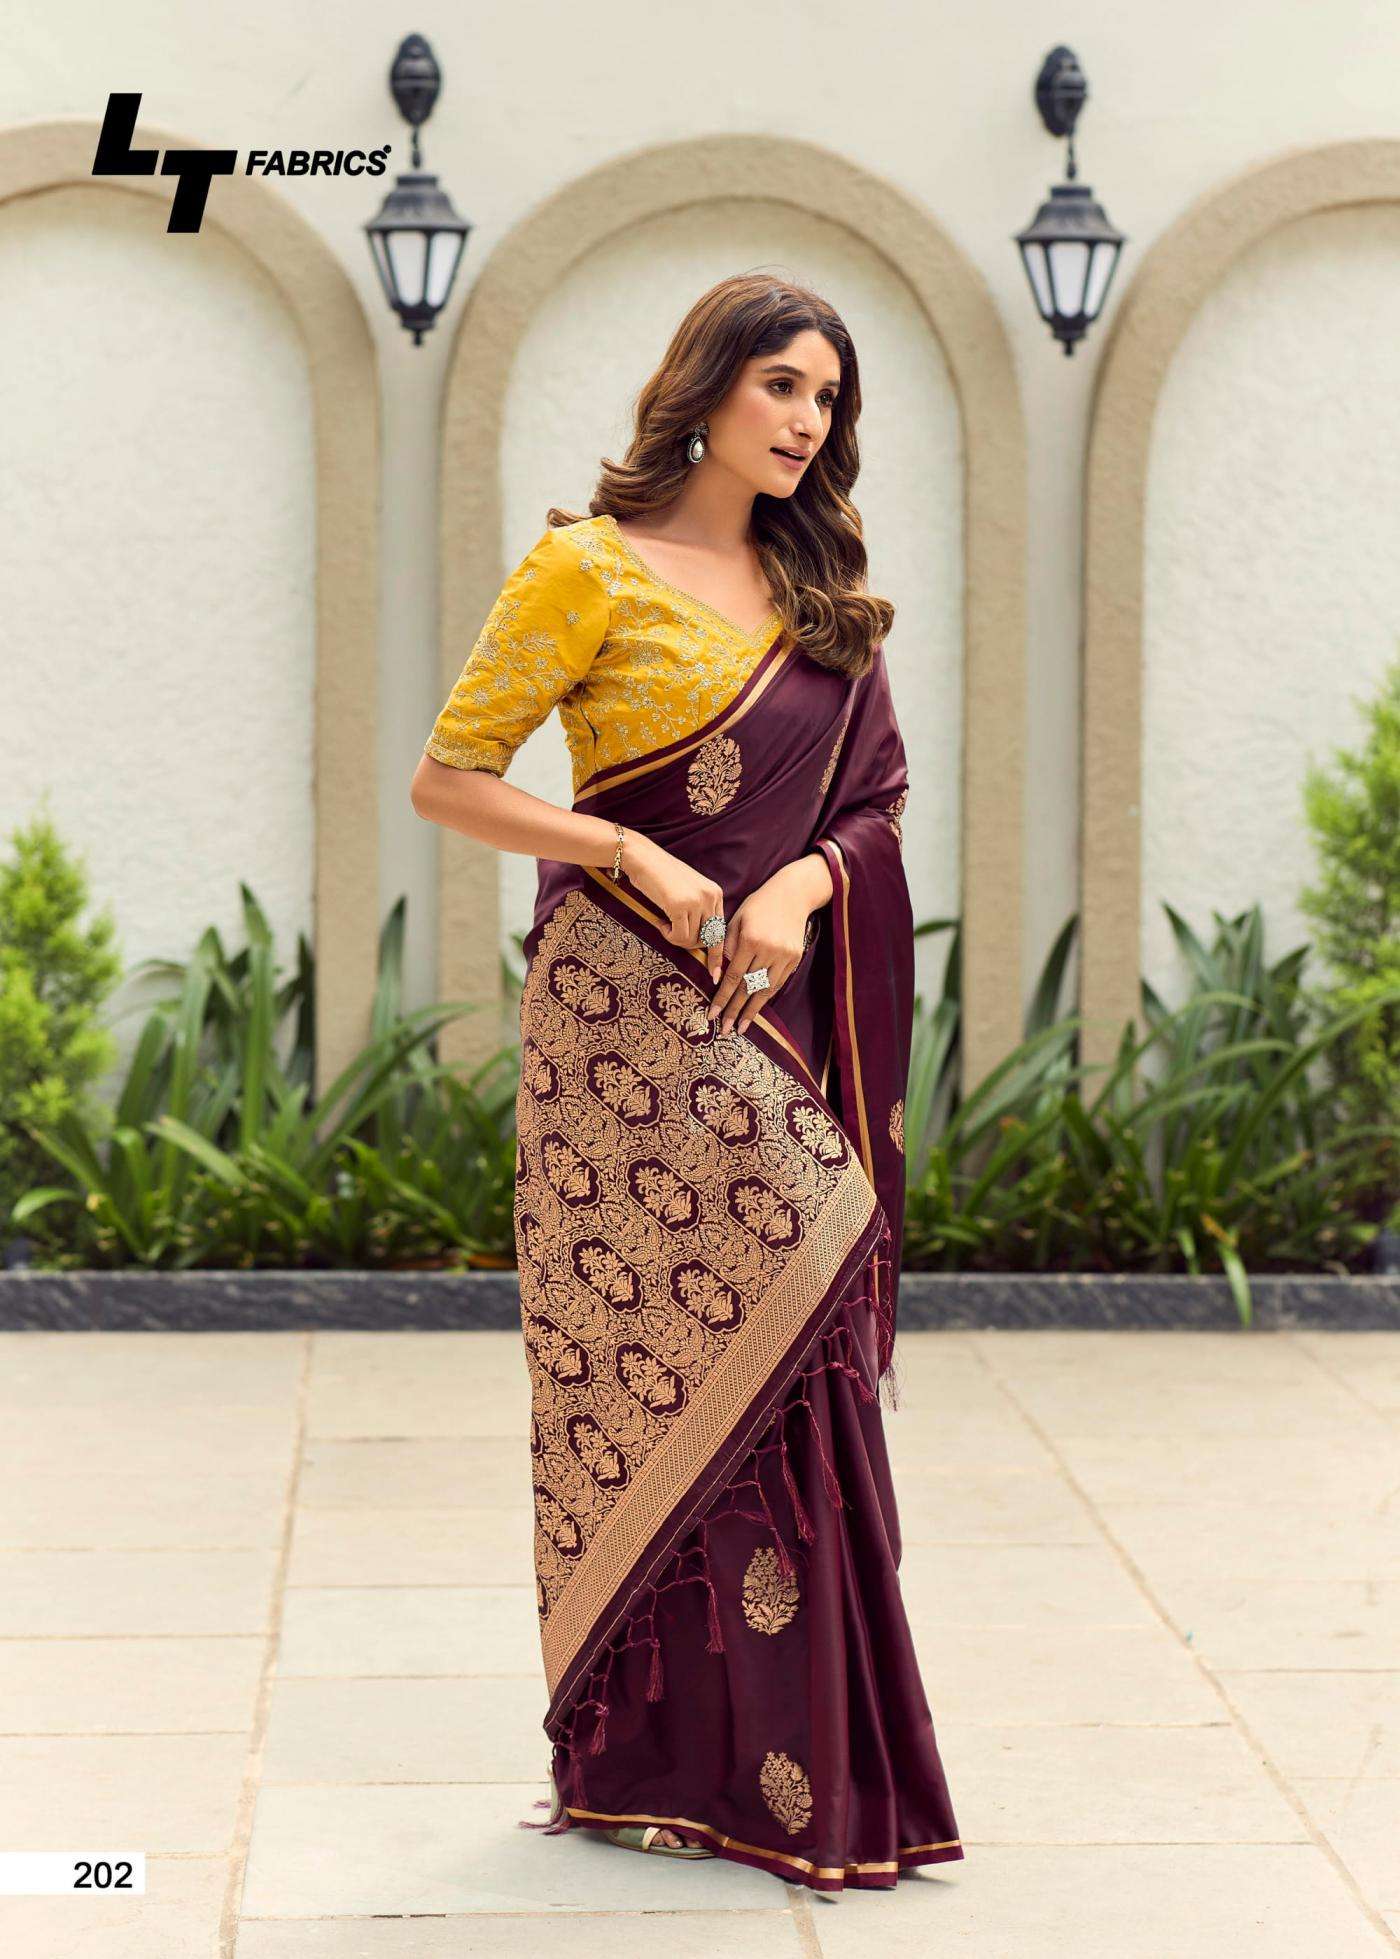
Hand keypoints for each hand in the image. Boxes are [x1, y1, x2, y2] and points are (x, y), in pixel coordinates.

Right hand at [618, 831, 728, 978]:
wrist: (642, 858)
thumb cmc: (661, 876)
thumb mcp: (687, 891)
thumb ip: (698, 911)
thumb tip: (700, 942)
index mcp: (716, 893)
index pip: (721, 931)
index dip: (717, 954)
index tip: (714, 973)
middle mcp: (711, 896)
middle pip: (708, 939)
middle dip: (691, 946)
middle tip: (672, 936)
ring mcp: (697, 901)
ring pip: (692, 940)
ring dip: (676, 938)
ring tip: (664, 923)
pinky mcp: (680, 905)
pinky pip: (678, 936)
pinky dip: (667, 935)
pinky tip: (660, 921)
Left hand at [707, 866, 812, 1034]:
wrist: (792, 894)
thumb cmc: (758, 905)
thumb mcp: (736, 920)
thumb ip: (726, 947)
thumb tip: (719, 975)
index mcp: (751, 941)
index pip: (734, 977)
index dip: (722, 998)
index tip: (712, 1014)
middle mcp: (769, 951)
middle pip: (748, 988)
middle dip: (734, 1010)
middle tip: (723, 1029)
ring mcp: (785, 956)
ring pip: (765, 990)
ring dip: (751, 1011)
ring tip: (740, 1027)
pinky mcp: (795, 959)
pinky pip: (777, 983)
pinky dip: (766, 997)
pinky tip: (756, 1009)